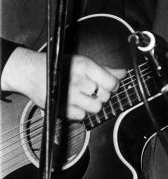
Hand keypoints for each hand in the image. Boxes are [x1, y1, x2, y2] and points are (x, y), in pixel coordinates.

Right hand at [1, 47, 125, 119]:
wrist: (32, 73)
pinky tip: (75, 102)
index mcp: (85, 67)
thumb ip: (105, 69)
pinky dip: (80, 111)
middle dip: (103, 94)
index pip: (111, 83)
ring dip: (94, 104)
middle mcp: (78, 81)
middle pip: (105, 96)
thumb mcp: (84, 62)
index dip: (114, 85)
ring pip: (96, 108)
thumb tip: (124, 73)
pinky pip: (81, 116)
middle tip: (95, 90)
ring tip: (86, 97)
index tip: (110, 85)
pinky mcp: (61, 109)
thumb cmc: (61, 66)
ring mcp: (69, 96)